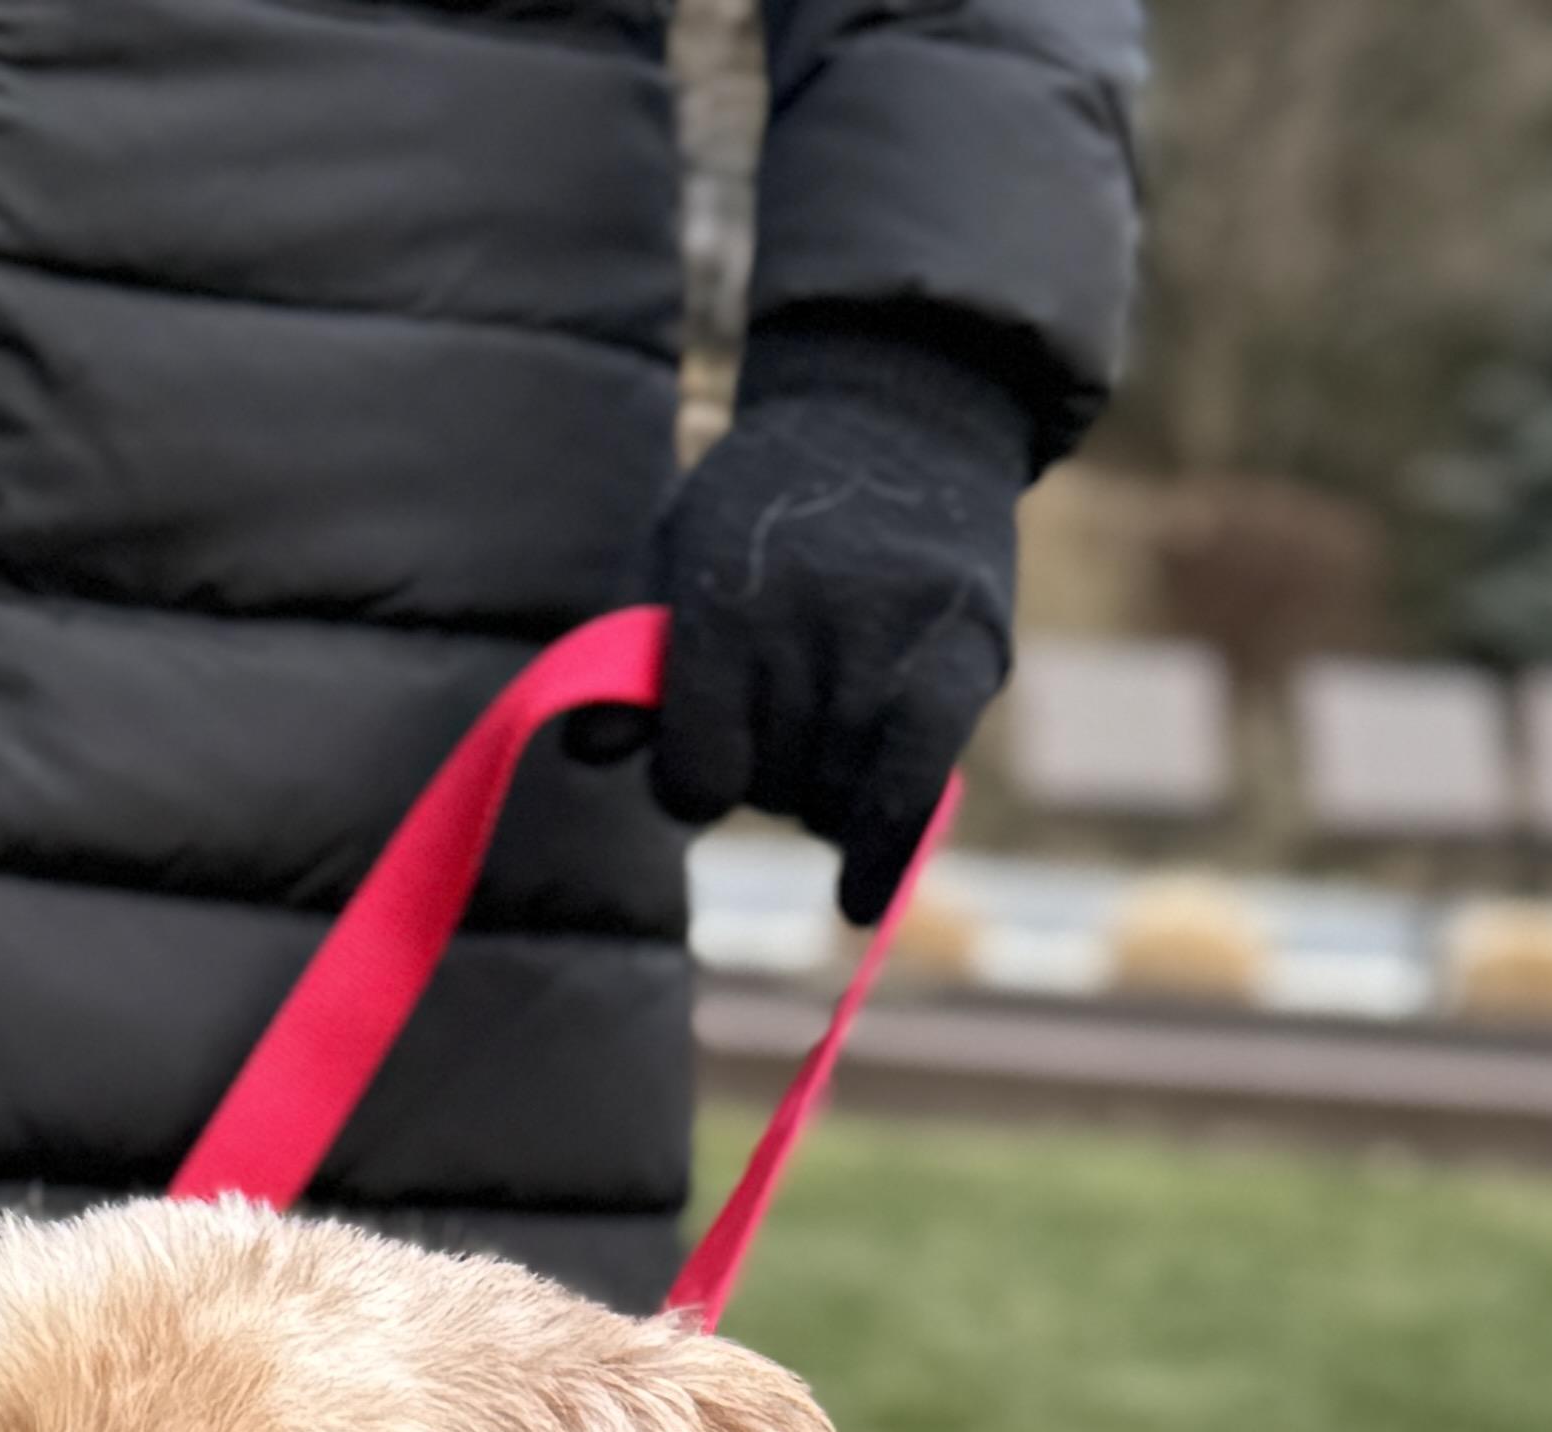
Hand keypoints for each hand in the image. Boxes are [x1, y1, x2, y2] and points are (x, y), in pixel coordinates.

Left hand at [586, 318, 1037, 922]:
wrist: (900, 408)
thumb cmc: (769, 496)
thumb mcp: (679, 546)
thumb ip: (633, 651)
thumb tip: (588, 753)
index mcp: (726, 603)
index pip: (698, 770)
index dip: (690, 784)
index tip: (699, 770)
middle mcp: (808, 627)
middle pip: (771, 788)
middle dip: (767, 776)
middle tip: (784, 714)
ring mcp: (889, 645)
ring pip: (838, 799)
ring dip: (826, 798)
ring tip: (830, 735)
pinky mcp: (962, 657)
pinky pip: (917, 788)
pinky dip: (886, 852)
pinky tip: (860, 904)